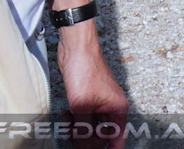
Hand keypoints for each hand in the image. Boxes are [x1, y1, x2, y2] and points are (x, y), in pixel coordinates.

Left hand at [57, 21, 128, 148]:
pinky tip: (66, 114)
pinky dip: (75, 118)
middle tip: (72, 134)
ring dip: (78, 128)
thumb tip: (83, 148)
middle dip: (86, 137)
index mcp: (117, 111)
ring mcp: (99, 102)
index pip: (116, 140)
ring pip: (90, 126)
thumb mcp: (82, 105)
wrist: (74, 46)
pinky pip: (83, 116)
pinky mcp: (87, 97)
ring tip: (67, 122)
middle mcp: (111, 107)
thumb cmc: (84, 68)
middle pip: (101, 136)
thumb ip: (83, 130)